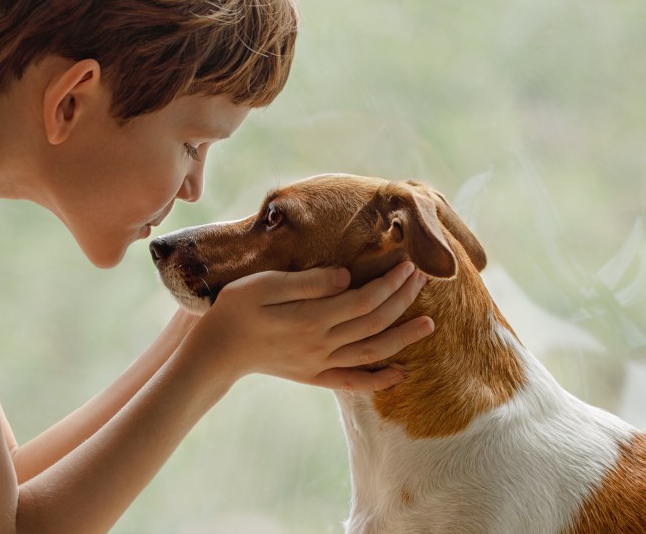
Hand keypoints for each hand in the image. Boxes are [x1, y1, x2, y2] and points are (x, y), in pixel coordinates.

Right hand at [190, 261, 432, 391]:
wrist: (215, 352)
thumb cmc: (234, 310)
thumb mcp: (262, 284)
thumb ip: (306, 281)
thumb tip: (346, 277)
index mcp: (312, 318)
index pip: (364, 299)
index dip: (390, 282)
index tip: (408, 263)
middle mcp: (321, 344)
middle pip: (374, 322)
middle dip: (403, 299)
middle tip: (423, 278)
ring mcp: (319, 364)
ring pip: (372, 352)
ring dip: (403, 338)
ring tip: (429, 323)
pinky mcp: (313, 376)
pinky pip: (353, 382)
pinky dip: (378, 381)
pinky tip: (399, 375)